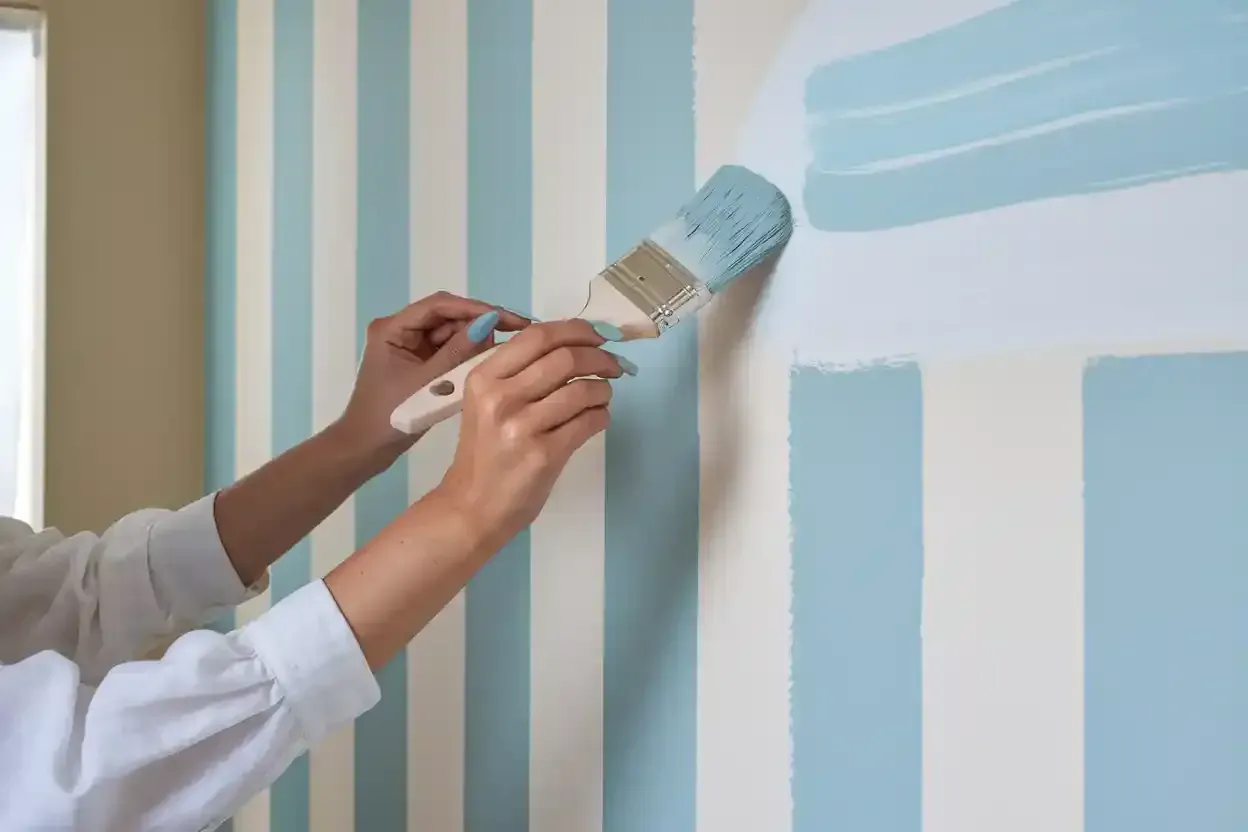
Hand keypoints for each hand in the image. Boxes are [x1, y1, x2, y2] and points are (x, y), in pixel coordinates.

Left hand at [336, 292, 529, 464]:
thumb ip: (458, 351)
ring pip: (449, 333)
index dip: (476, 308)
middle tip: (513, 337)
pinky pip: (446, 350)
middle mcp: (400, 329)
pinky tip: (485, 363)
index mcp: (393, 328)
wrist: (366, 448)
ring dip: (473, 341)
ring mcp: (408, 345)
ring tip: (502, 353)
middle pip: (447, 316)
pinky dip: (465, 355)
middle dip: (478, 324)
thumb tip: (490, 324)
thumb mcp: (427, 383)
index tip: (508, 318)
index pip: (439, 306)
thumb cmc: (389, 416)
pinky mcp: (417, 361)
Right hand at [433, 319, 633, 548]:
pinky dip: (601, 416)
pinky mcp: (544, 454)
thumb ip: (520, 373)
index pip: (538, 336)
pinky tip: (596, 419)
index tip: (599, 336)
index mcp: (484, 377)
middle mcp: (500, 397)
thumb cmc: (484, 453)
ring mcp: (522, 427)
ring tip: (602, 396)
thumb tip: (576, 342)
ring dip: (604, 390)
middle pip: (566, 358)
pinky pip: (589, 422)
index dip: (577, 330)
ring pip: (583, 390)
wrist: (472, 507)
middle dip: (600, 358)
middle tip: (614, 365)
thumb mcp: (486, 403)